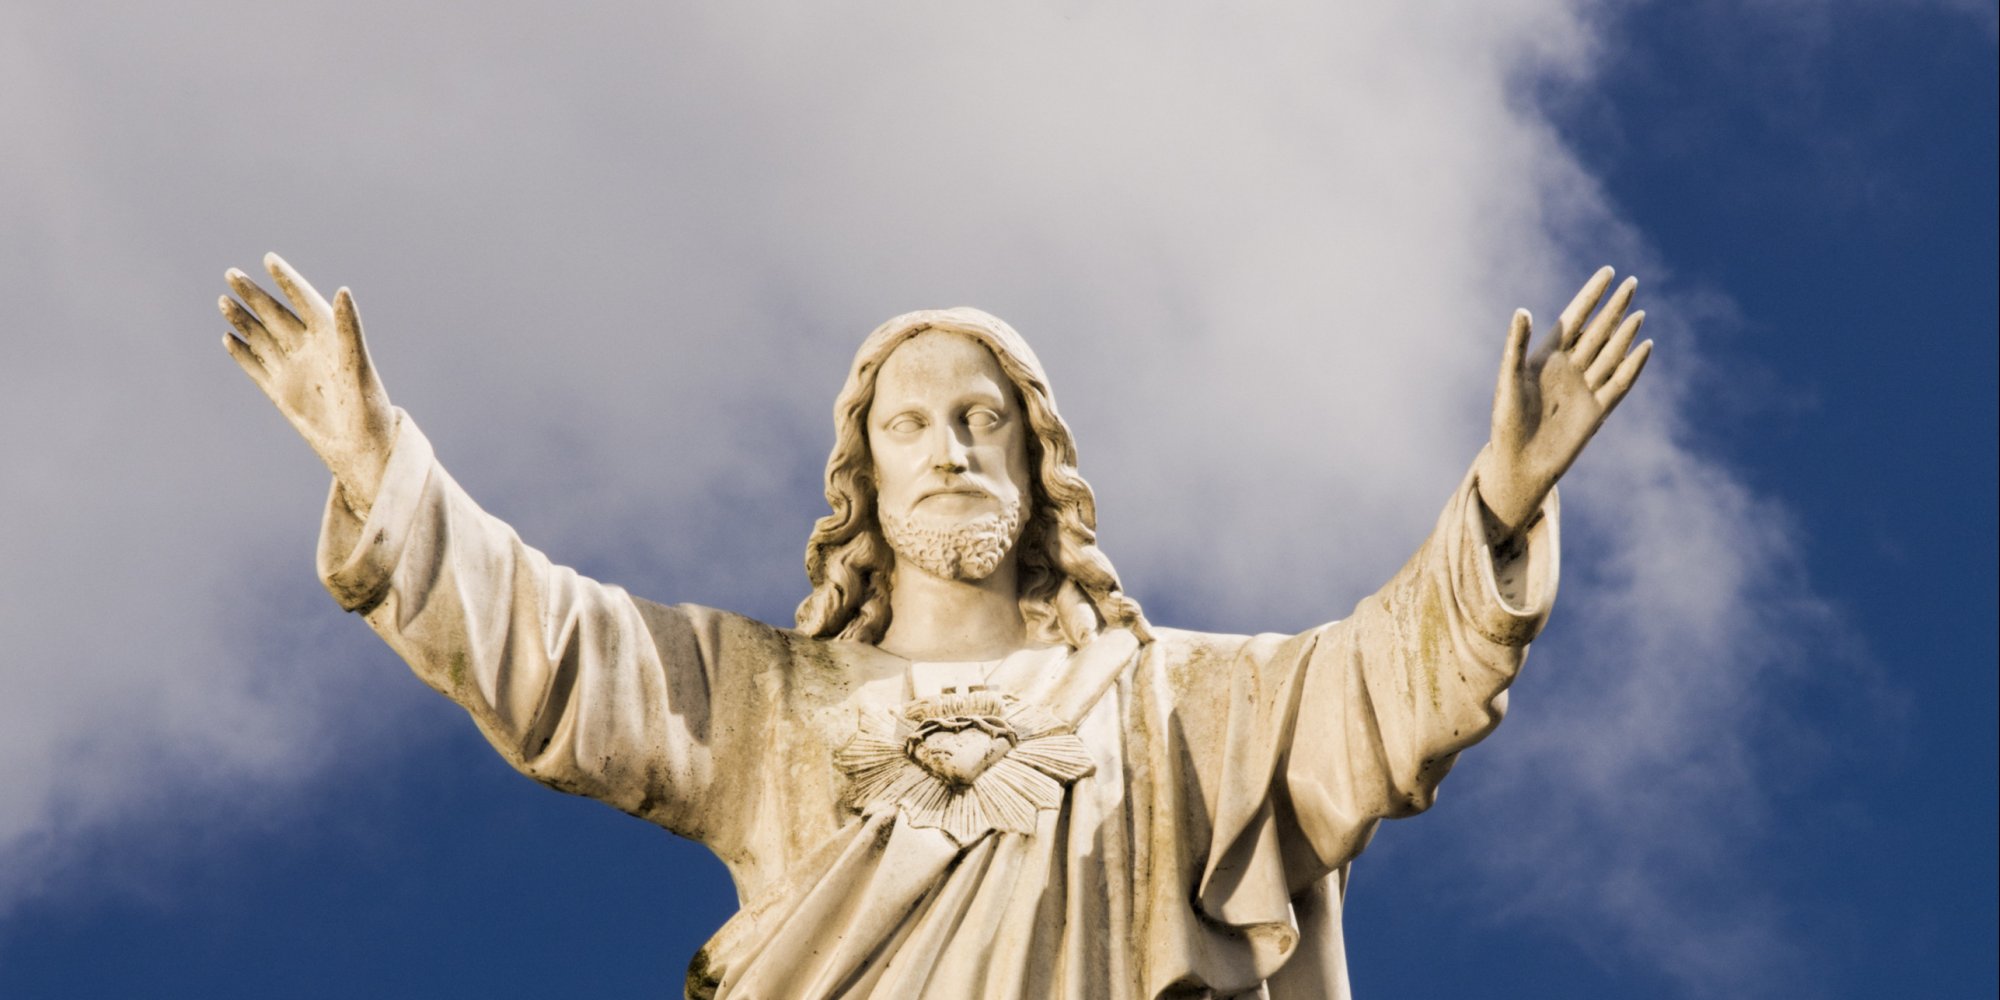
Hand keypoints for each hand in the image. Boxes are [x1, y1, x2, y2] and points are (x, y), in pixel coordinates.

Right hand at [220, 253, 394, 512]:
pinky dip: (243, 354)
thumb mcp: (359, 367)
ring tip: (223, 300)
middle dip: (256, 294)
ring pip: (262, 337)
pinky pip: (257, 367)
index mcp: (333, 339)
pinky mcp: (281, 393)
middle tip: (232, 273)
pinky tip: (228, 338)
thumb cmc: (371, 410)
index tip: (270, 259)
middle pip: (277, 315)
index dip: (289, 280)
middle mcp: (311, 350)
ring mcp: (294, 370)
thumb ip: (350, 330)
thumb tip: (342, 290)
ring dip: (244, 319)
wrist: (363, 452)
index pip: (306, 301)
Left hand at [1473, 266, 1652, 538]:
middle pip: (1597, 330)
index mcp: (1546, 356)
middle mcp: (1569, 368)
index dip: (1591, 294)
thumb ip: (1516, 346)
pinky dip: (1633, 366)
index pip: (1575, 317)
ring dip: (1625, 333)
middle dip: (1613, 307)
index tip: (1607, 271)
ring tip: (1638, 312)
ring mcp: (1585, 387)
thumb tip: (1522, 311)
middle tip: (1632, 282)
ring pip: (1611, 353)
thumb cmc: (1506, 422)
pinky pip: (1619, 383)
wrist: (1519, 464)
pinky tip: (1645, 347)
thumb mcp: (1508, 381)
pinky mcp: (1597, 410)